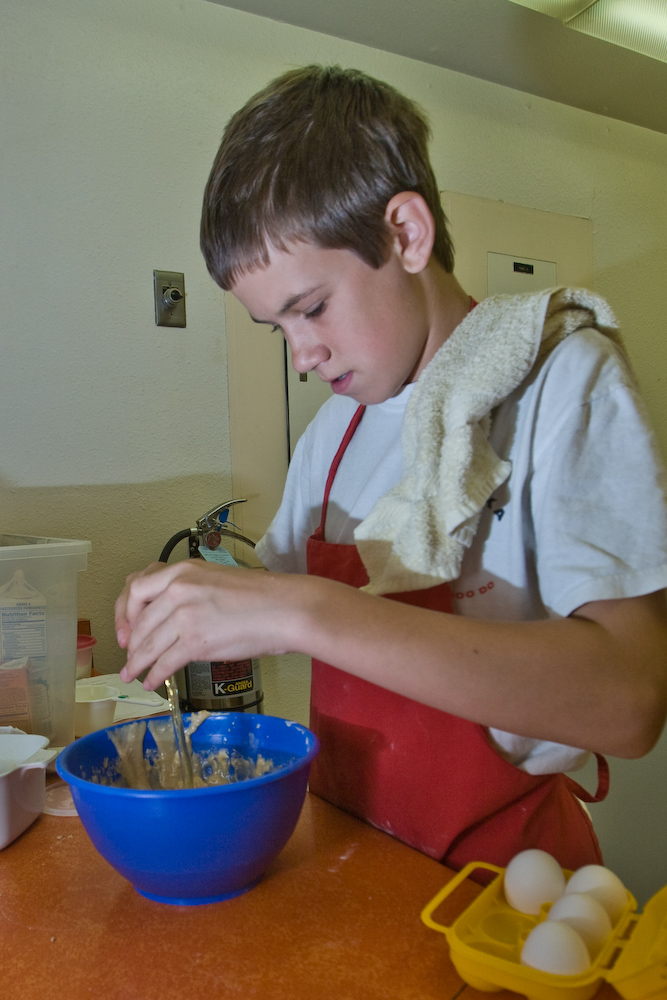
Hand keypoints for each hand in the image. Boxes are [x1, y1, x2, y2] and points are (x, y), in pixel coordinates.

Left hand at [115, 560, 295, 689]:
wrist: (285, 609)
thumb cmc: (260, 596)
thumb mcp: (215, 578)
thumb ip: (189, 589)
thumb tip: (170, 613)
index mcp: (182, 570)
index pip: (136, 586)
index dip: (124, 611)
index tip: (125, 627)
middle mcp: (178, 588)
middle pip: (139, 620)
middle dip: (130, 643)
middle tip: (129, 655)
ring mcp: (185, 615)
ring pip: (147, 644)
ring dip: (137, 663)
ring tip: (132, 675)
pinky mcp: (195, 641)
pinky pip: (164, 662)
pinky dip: (154, 675)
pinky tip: (152, 681)